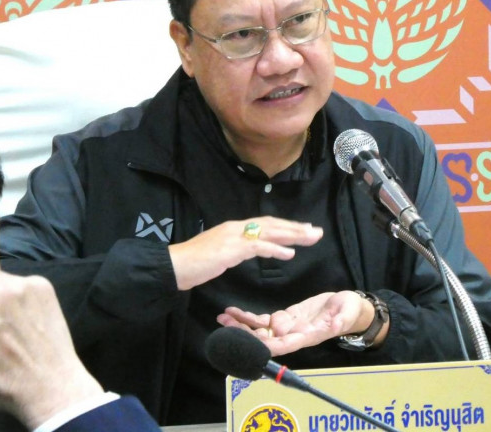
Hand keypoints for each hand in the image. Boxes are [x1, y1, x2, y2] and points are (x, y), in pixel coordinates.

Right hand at [169, 216, 322, 290]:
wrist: (174, 265)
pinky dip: (275, 249)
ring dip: (292, 235)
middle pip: (272, 225)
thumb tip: (250, 250)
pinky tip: (289, 253)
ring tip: (310, 238)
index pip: (265, 224)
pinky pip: (258, 247)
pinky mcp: (230, 249)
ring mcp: (233, 237)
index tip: (304, 229)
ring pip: (269, 232)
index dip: (286, 226)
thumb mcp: (220, 253)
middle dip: (296, 228)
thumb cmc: (194, 263)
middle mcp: (236, 228)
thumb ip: (236, 249)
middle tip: (316, 232)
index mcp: (234, 228)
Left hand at [217, 290, 384, 355]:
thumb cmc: (348, 311)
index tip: (250, 343)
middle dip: (246, 335)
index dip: (267, 345)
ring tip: (223, 318)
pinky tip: (233, 312)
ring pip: (260, 331)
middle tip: (226, 327)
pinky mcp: (284, 318)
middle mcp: (293, 335)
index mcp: (306, 336)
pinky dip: (248, 317)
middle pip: (265, 340)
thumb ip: (339, 320)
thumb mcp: (346, 313)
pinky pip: (262, 321)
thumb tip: (334, 326)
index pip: (284, 345)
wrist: (346, 307)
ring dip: (241, 326)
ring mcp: (286, 327)